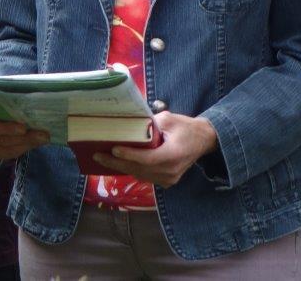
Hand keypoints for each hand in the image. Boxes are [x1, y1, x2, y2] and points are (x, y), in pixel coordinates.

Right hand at [0, 102, 48, 160]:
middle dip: (24, 138)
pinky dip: (23, 148)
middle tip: (43, 134)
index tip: (24, 127)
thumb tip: (22, 90)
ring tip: (43, 138)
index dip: (6, 128)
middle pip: (0, 141)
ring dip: (26, 145)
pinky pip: (8, 155)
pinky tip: (35, 142)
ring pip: (6, 150)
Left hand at [92, 111, 218, 186]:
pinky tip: (116, 162)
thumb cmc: (185, 127)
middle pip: (140, 169)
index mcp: (174, 155)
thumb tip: (128, 124)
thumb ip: (150, 123)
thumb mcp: (168, 119)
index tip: (113, 149)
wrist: (203, 141)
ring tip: (101, 158)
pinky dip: (130, 169)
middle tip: (97, 155)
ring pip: (140, 174)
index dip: (129, 155)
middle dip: (116, 162)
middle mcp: (171, 171)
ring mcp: (169, 179)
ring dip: (121, 167)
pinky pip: (144, 176)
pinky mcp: (166, 181)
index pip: (148, 158)